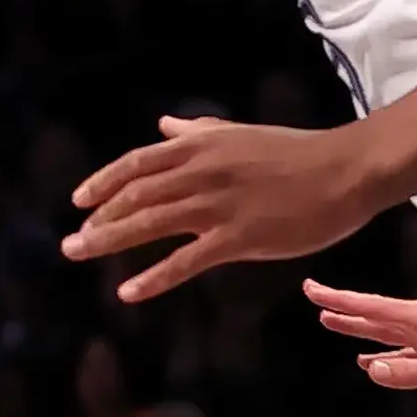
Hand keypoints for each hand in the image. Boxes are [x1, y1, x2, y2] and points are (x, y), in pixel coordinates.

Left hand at [65, 117, 392, 301]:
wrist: (346, 170)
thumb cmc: (296, 153)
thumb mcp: (240, 134)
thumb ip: (197, 132)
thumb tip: (163, 125)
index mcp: (200, 145)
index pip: (137, 163)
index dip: (103, 182)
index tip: (78, 201)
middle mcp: (201, 171)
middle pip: (134, 196)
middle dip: (97, 219)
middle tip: (70, 244)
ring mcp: (218, 205)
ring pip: (149, 224)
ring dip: (108, 241)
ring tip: (78, 254)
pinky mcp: (239, 237)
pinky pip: (185, 261)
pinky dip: (153, 277)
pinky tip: (129, 292)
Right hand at [303, 280, 416, 393]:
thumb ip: (410, 372)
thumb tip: (371, 370)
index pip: (372, 307)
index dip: (340, 299)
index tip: (313, 290)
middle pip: (374, 314)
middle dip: (343, 306)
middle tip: (314, 298)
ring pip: (385, 331)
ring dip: (358, 328)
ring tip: (332, 322)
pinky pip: (402, 353)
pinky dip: (383, 356)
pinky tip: (370, 363)